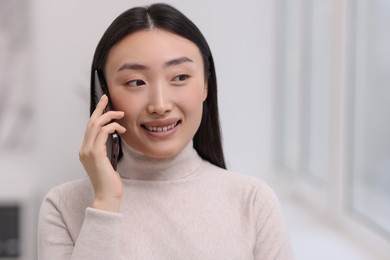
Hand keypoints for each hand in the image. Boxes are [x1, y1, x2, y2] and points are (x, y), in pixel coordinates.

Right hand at [79, 95, 125, 211]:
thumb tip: (114, 137)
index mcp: (86, 151)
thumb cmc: (109, 182)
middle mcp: (84, 150)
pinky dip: (112, 127)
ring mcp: (88, 152)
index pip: (90, 128)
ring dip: (109, 117)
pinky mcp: (96, 154)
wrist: (107, 196)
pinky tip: (121, 129)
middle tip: (107, 98)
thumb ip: (106, 150)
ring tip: (121, 115)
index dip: (96, 114)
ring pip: (95, 125)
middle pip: (90, 123)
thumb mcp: (107, 162)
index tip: (103, 104)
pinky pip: (102, 133)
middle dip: (99, 108)